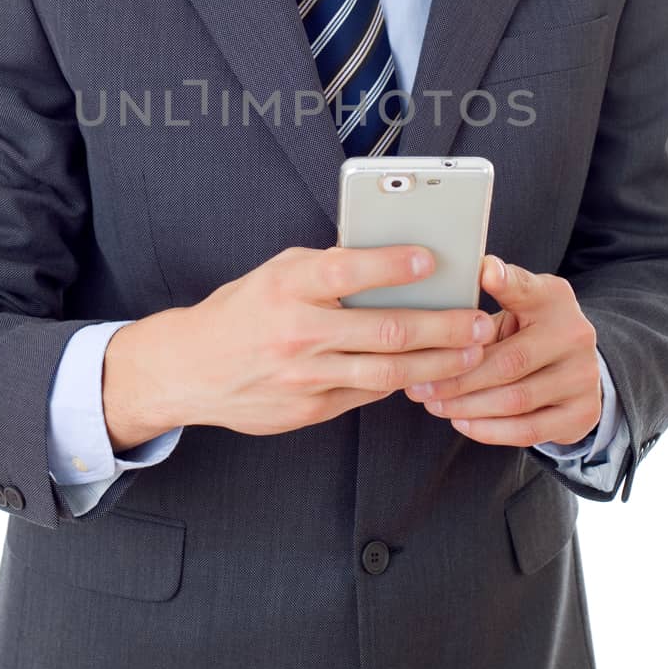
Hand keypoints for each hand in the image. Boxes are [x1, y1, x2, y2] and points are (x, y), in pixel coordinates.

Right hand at [104, 243, 490, 441]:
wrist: (188, 369)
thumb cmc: (241, 311)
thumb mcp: (275, 274)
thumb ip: (327, 269)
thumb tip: (389, 259)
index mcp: (288, 287)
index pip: (349, 271)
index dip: (394, 265)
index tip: (433, 259)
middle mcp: (298, 331)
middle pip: (385, 330)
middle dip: (443, 326)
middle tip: (479, 321)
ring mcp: (305, 376)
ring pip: (387, 371)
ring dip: (438, 363)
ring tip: (471, 353)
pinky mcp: (309, 409)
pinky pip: (367, 393)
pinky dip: (402, 382)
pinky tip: (430, 374)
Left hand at [404, 254, 602, 446]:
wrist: (572, 367)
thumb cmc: (525, 330)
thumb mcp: (514, 304)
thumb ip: (485, 299)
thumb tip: (438, 293)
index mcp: (553, 298)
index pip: (527, 289)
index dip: (506, 282)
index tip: (483, 271)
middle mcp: (576, 334)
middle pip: (509, 361)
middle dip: (457, 377)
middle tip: (418, 386)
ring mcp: (583, 377)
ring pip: (515, 400)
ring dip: (467, 406)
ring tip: (432, 404)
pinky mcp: (582, 414)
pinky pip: (528, 430)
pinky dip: (489, 430)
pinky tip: (460, 422)